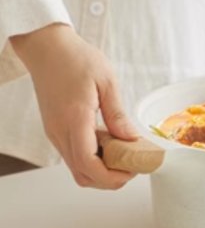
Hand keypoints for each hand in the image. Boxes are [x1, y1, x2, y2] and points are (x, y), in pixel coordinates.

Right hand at [11, 24, 138, 188]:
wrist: (48, 48)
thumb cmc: (77, 59)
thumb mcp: (106, 81)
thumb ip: (117, 114)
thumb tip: (131, 139)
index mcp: (74, 119)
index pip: (88, 163)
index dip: (111, 176)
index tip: (132, 171)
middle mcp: (60, 131)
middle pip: (82, 174)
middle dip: (109, 179)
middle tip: (132, 166)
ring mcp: (55, 132)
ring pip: (76, 167)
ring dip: (100, 170)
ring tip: (123, 153)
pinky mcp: (55, 130)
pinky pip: (72, 154)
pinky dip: (91, 158)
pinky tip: (108, 143)